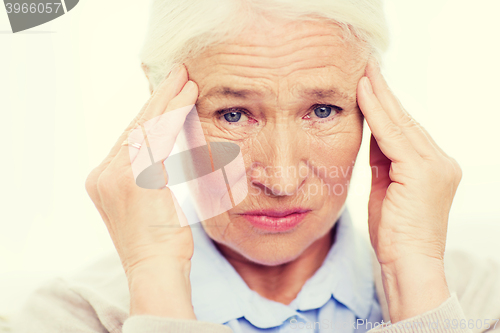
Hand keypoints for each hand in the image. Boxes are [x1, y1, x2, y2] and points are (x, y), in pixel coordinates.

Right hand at [85, 64, 197, 318]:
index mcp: (104, 179)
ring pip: (146, 127)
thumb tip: (160, 150)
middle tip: (179, 73)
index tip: (168, 93)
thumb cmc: (159, 241)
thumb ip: (147, 173)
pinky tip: (186, 98)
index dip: (151, 111)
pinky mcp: (133, 179)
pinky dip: (173, 116)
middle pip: (136, 126)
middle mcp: (103, 174)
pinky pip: (157, 139)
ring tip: (187, 80)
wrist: (156, 270)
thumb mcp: (149, 202)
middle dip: (159, 97)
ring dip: (169, 100)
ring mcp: (115, 176)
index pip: (130, 136)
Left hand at [357, 58, 461, 321]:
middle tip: (367, 68)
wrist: (406, 263)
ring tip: (363, 73)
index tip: (368, 86)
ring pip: (401, 122)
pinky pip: (393, 134)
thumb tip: (373, 134)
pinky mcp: (422, 170)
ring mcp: (435, 165)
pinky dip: (377, 113)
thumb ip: (383, 161)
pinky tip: (364, 93)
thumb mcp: (385, 190)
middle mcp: (440, 161)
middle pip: (405, 120)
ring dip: (379, 96)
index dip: (385, 107)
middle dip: (384, 94)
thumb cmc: (394, 233)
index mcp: (432, 167)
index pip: (404, 129)